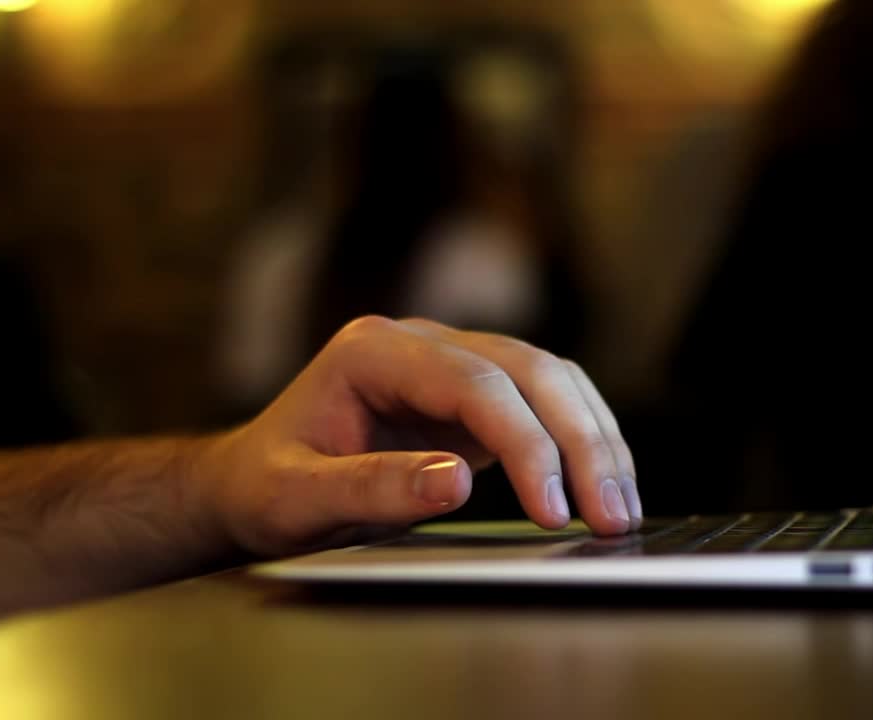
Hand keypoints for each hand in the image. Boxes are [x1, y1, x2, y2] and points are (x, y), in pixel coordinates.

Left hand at [199, 316, 640, 556]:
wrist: (252, 482)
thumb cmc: (267, 488)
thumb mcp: (296, 499)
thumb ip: (369, 487)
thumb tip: (456, 483)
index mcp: (373, 350)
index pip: (476, 382)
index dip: (524, 443)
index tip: (552, 509)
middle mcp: (422, 343)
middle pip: (530, 370)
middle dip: (580, 441)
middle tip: (610, 514)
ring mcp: (453, 362)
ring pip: (552, 380)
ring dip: (595, 440)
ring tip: (620, 507)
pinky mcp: (475, 395)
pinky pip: (546, 405)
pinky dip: (581, 441)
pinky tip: (603, 485)